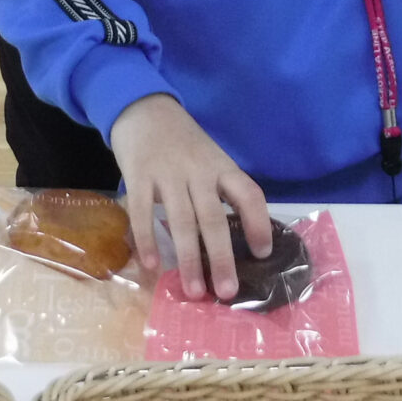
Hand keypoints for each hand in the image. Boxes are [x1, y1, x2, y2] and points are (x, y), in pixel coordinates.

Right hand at [111, 93, 271, 300]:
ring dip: (188, 259)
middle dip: (221, 257)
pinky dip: (148, 240)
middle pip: (213, 217)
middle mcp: (198, 170)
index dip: (259, 223)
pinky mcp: (138, 175)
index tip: (263, 253)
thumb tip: (239, 236)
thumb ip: (220, 189)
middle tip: (227, 292)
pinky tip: (153, 266)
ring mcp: (167, 173)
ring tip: (193, 291)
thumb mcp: (210, 158)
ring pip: (181, 220)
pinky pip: (143, 212)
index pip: (248, 193)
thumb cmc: (183, 141)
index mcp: (221, 166)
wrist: (145, 108)